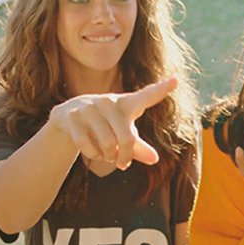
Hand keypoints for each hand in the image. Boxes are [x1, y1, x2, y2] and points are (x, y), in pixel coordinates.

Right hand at [48, 78, 175, 169]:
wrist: (67, 118)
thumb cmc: (104, 126)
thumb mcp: (121, 135)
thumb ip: (138, 147)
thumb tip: (154, 159)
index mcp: (125, 104)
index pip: (146, 96)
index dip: (161, 89)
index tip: (176, 80)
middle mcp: (108, 101)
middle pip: (127, 138)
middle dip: (125, 157)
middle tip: (122, 164)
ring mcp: (89, 107)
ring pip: (107, 144)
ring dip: (108, 157)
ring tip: (106, 156)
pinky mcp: (72, 116)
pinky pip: (87, 145)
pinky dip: (93, 155)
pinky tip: (93, 153)